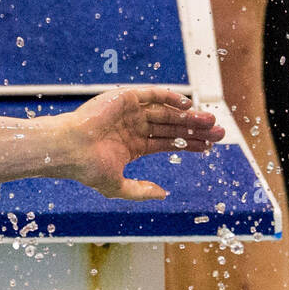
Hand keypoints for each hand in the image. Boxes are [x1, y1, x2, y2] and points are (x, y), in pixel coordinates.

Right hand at [64, 88, 224, 201]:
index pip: (168, 142)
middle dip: (195, 130)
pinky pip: (154, 95)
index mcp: (134, 145)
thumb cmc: (88, 170)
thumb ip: (141, 191)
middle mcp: (135, 126)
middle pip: (173, 126)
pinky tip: (189, 106)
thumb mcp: (118, 187)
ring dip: (189, 116)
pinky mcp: (126, 97)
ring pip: (168, 112)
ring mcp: (131, 111)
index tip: (209, 147)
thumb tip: (164, 194)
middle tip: (219, 133)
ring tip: (210, 122)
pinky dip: (171, 98)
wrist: (70, 150)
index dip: (188, 144)